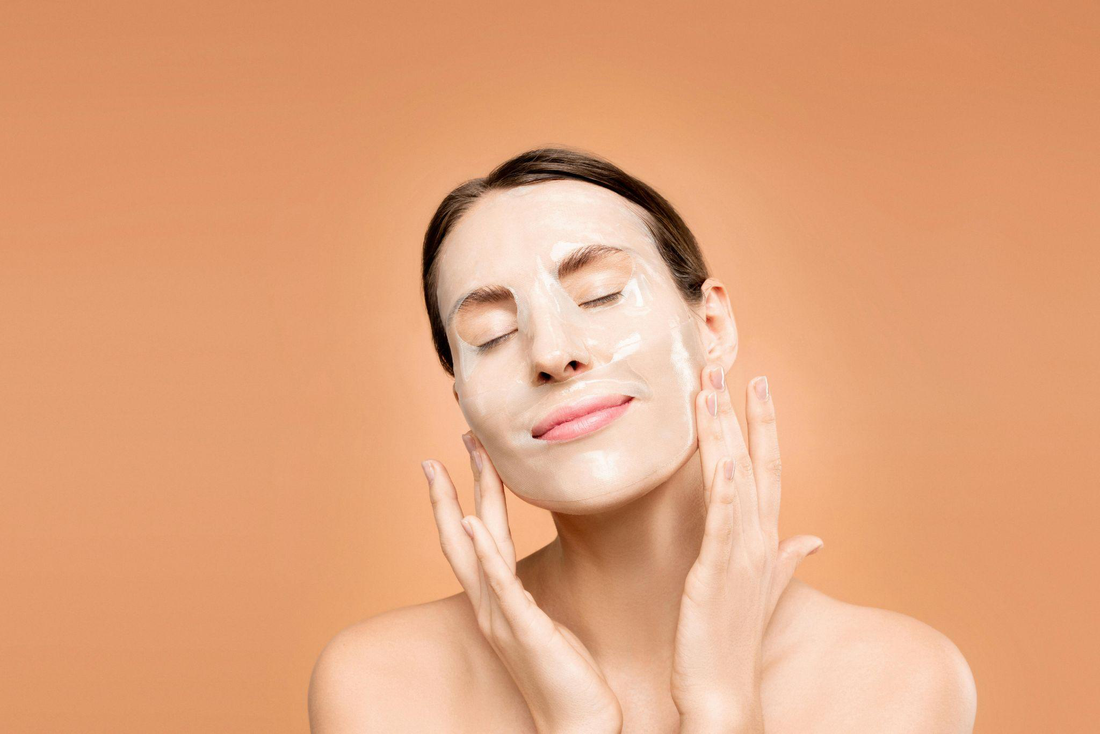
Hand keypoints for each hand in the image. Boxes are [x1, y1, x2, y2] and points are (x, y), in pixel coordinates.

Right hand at [423, 432, 622, 733]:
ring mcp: (501, 615)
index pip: (472, 538)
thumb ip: (529, 595)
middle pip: (463, 533)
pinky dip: (481, 549)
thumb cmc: (567, 676)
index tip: (462, 457)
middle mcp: (490, 604)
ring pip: (473, 547)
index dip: (463, 496)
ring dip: (464, 499)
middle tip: (459, 437)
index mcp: (497, 600)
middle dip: (457, 484)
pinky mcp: (523, 627)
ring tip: (458, 460)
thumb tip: (527, 574)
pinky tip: (471, 519)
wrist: (577, 723)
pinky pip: (498, 582)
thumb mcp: (544, 623)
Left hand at [670, 366, 823, 731]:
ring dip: (726, 435)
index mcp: (762, 540)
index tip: (756, 384)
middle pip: (756, 463)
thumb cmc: (732, 640)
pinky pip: (724, 527)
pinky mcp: (717, 576)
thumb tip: (814, 538)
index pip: (768, 469)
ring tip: (712, 391)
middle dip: (742, 414)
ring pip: (737, 482)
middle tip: (727, 365)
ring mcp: (741, 557)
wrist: (723, 694)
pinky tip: (722, 462)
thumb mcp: (762, 590)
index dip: (764, 425)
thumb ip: (787, 559)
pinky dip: (726, 493)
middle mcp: (758, 541)